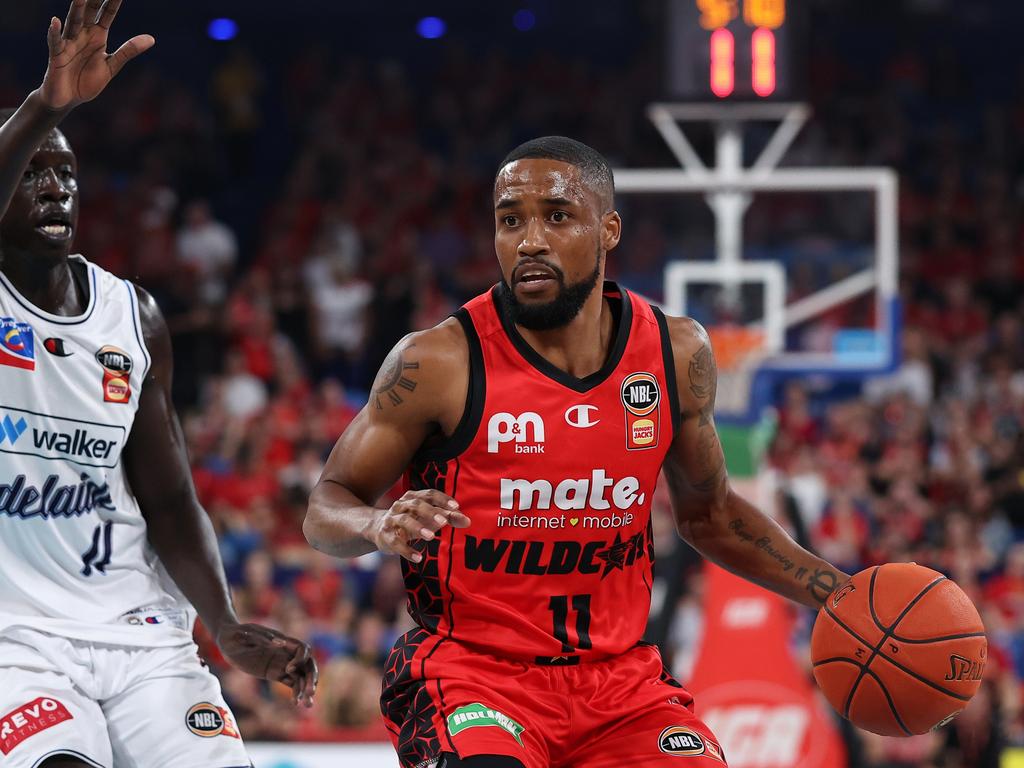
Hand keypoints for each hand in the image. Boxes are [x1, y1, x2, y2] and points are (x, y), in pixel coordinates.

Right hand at [40, 0, 154, 110]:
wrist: (68, 100)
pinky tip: (55, 22)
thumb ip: (128, 50)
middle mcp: (82, 35)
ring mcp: (68, 44)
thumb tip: (152, 38)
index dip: (113, 3)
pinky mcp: (57, 56)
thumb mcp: (112, 66)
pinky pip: (56, 42)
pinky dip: (55, 32)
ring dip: (76, 10)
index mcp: (97, 37)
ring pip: (72, 23)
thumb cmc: (87, 81)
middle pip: (88, 13)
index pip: (106, 15)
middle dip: (92, 0)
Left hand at [217, 622, 317, 706]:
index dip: (300, 659)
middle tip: (310, 693)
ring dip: (306, 689)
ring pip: (301, 676)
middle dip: (311, 678)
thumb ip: (264, 639)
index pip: (302, 649)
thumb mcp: (248, 635)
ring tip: (308, 704)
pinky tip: (297, 703)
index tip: (288, 669)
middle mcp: (285, 653)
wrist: (228, 641)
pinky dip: (296, 692)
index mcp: (282, 641)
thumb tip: (280, 643)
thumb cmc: (238, 635)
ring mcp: (281, 664)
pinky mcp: (275, 673)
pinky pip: (291, 683)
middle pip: (307, 664)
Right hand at [370, 489, 470, 562]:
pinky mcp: (385, 536)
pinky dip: (407, 550)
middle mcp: (401, 505)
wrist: (377, 528)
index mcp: (413, 497)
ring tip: (431, 537)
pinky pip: (395, 542)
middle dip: (430, 512)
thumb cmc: (411, 520)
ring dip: (418, 527)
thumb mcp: (428, 518)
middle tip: (444, 522)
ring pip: (403, 520)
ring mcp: (391, 520)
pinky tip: (418, 558)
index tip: (456, 507)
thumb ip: (448, 517)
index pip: (429, 494)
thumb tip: (468, 521)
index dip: (442, 499)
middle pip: (415, 504)